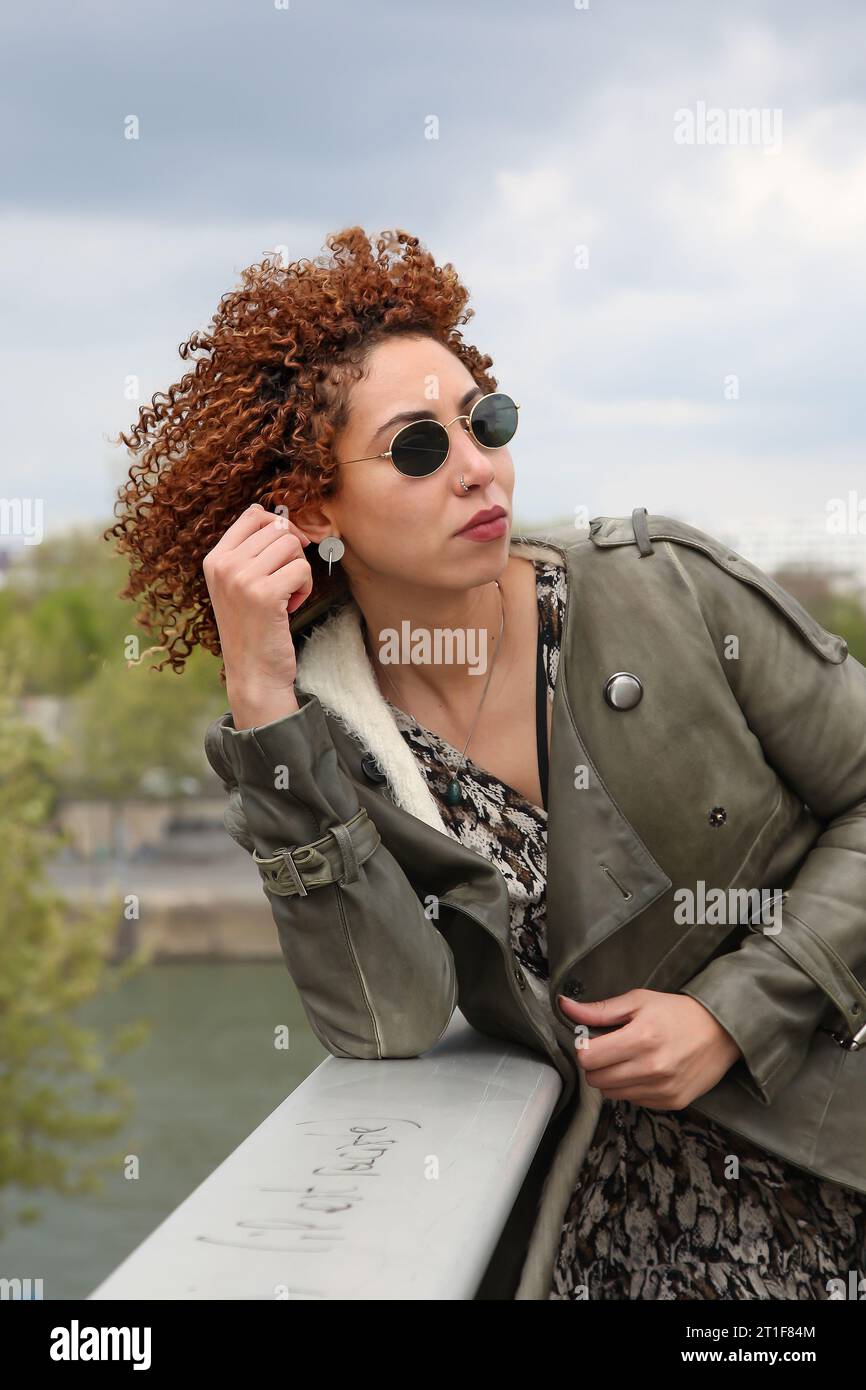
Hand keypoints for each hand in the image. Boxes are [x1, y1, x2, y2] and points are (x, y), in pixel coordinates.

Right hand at [203, 504, 313, 727]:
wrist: (252, 673)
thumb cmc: (253, 629)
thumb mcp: (238, 586)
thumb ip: (250, 552)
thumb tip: (277, 517)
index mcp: (214, 559)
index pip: (253, 515)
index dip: (280, 526)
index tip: (287, 551)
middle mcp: (224, 565)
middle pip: (278, 529)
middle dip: (292, 555)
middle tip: (285, 583)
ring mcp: (242, 579)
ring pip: (292, 546)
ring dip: (299, 571)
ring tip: (287, 596)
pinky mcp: (264, 594)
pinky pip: (301, 570)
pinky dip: (305, 588)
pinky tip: (291, 607)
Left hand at [557, 989, 742, 1109]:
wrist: (721, 1031)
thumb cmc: (677, 1012)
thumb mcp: (639, 1001)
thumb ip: (600, 1009)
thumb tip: (565, 1006)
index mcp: (640, 1038)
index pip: (588, 1058)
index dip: (585, 1049)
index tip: (593, 1041)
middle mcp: (651, 1068)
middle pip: (596, 1079)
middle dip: (596, 1065)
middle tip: (610, 1050)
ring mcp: (662, 1089)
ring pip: (612, 1093)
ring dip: (613, 1078)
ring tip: (629, 1059)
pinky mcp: (672, 1102)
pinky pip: (634, 1101)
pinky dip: (632, 1088)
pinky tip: (646, 1071)